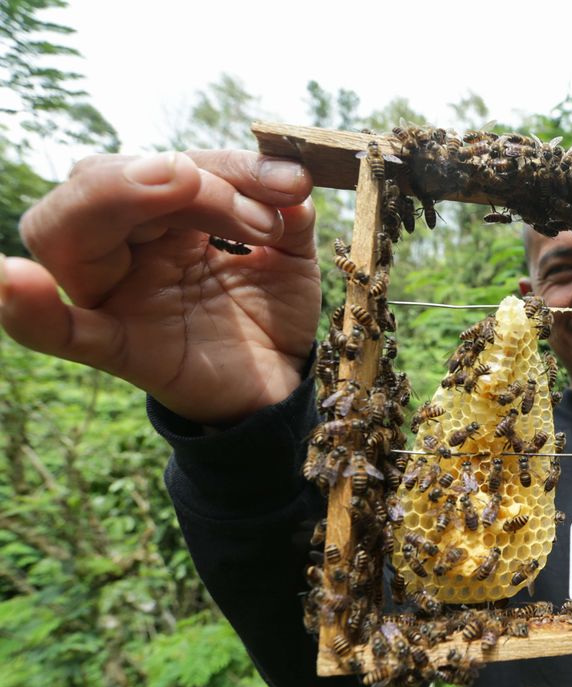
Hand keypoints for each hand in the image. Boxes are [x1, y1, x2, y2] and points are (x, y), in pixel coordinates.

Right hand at [1, 150, 320, 424]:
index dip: (230, 166)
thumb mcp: (290, 252)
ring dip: (128, 202)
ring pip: (65, 234)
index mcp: (160, 217)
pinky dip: (31, 310)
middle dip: (190, 181)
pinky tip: (13, 279)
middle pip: (103, 185)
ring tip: (239, 226)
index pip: (168, 168)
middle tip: (261, 218)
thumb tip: (291, 182)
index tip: (290, 186)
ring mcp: (114, 296)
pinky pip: (58, 331)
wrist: (278, 382)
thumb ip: (289, 213)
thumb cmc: (270, 311)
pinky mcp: (119, 349)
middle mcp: (123, 248)